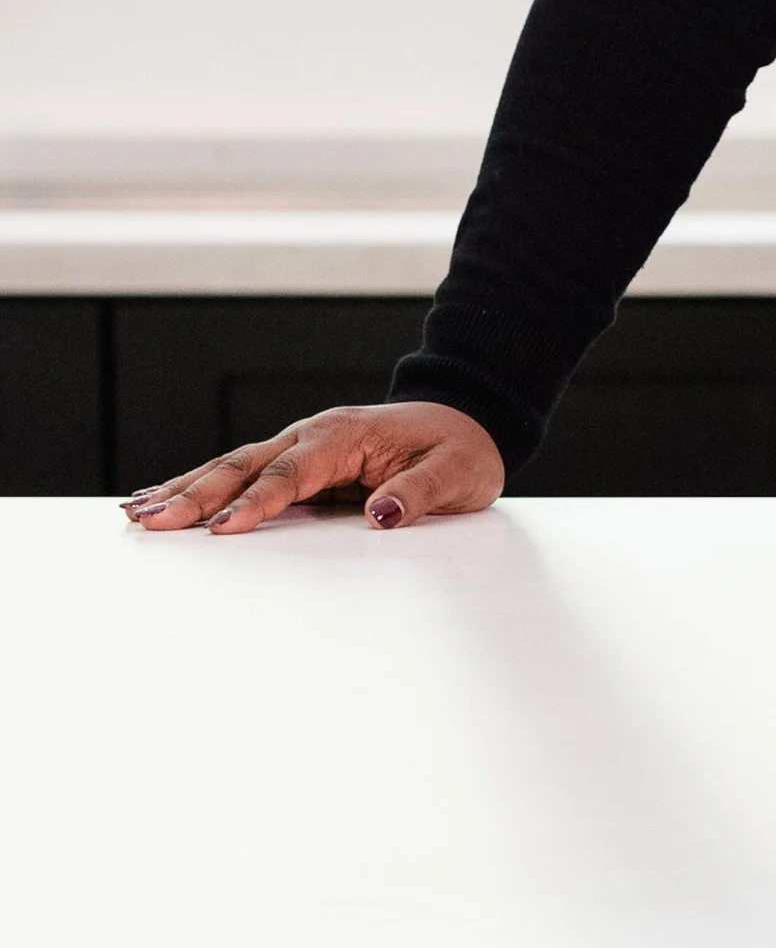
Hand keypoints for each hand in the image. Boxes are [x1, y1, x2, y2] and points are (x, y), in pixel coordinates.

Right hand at [122, 401, 504, 536]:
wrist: (467, 418)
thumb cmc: (461, 449)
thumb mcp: (457, 473)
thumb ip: (421, 492)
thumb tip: (384, 514)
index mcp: (347, 435)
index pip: (292, 472)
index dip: (255, 502)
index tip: (221, 529)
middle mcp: (315, 434)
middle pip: (246, 466)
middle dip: (196, 495)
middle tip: (149, 521)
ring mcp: (302, 445)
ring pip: (234, 467)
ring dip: (186, 489)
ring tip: (137, 513)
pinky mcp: (297, 460)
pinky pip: (243, 473)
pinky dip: (202, 485)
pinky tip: (165, 498)